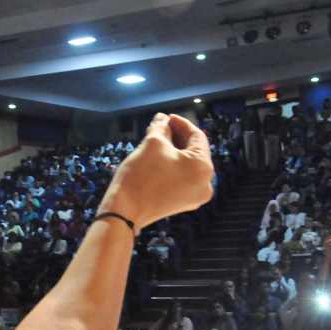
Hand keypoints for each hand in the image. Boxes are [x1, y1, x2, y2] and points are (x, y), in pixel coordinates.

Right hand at [98, 113, 213, 230]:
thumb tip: (162, 119)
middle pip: (194, 151)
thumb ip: (161, 127)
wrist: (125, 211)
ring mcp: (196, 196)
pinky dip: (174, 166)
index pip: (197, 136)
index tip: (167, 118)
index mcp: (203, 167)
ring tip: (158, 141)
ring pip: (188, 164)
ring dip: (174, 151)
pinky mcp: (184, 202)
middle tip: (162, 127)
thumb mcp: (152, 143)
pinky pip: (183, 177)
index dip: (181, 123)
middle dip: (177, 137)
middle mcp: (205, 183)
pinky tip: (160, 158)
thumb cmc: (140, 176)